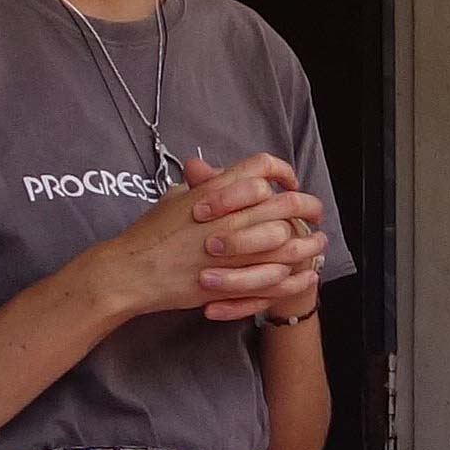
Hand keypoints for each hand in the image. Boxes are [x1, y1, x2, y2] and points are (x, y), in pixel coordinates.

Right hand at [81, 154, 327, 324]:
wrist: (131, 271)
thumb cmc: (148, 235)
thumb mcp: (173, 199)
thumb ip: (199, 186)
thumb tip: (210, 175)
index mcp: (214, 191)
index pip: (260, 168)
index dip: (281, 171)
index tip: (290, 182)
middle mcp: (229, 217)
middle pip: (284, 203)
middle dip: (307, 207)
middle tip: (315, 213)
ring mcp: (233, 250)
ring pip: (287, 241)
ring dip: (308, 243)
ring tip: (317, 244)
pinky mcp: (232, 281)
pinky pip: (274, 277)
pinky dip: (293, 275)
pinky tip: (303, 274)